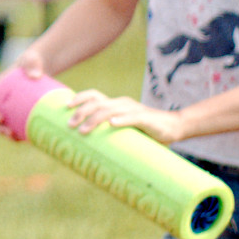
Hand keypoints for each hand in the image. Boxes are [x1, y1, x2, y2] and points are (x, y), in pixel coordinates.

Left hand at [65, 89, 184, 143]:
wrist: (173, 127)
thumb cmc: (145, 130)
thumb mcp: (124, 127)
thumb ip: (109, 131)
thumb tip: (86, 143)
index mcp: (116, 104)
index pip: (93, 95)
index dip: (78, 98)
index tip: (65, 106)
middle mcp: (122, 104)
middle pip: (97, 102)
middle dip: (81, 112)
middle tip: (69, 125)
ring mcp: (133, 110)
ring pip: (109, 110)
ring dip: (94, 119)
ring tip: (83, 130)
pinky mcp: (146, 119)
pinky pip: (132, 118)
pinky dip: (121, 120)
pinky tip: (112, 124)